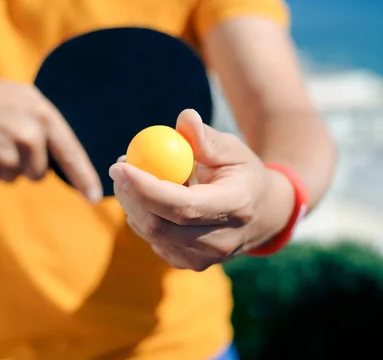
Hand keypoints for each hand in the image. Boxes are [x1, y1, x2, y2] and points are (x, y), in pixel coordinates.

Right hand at [0, 58, 102, 201]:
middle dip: (26, 165)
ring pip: (14, 178)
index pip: (71, 153)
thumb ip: (45, 124)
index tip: (95, 199)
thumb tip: (63, 157)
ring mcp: (4, 153)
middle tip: (5, 140)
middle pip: (39, 173)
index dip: (85, 178)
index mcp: (42, 116)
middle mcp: (28, 136)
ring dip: (3, 167)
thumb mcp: (23, 97)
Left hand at [109, 109, 294, 270]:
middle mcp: (221, 240)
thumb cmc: (243, 173)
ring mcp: (205, 258)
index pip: (182, 206)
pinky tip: (157, 199)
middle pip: (159, 226)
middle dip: (130, 196)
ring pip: (151, 234)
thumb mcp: (233, 150)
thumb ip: (207, 138)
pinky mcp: (189, 264)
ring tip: (141, 176)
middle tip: (120, 167)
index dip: (145, 188)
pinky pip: (154, 240)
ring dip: (134, 204)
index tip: (119, 166)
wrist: (262, 214)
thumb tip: (184, 118)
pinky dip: (145, 217)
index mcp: (235, 207)